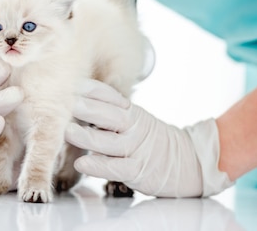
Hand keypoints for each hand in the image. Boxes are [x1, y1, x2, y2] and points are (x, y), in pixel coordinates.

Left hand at [65, 79, 232, 196]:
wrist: (189, 163)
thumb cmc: (152, 141)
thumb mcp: (135, 120)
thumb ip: (110, 114)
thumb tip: (76, 103)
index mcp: (133, 112)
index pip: (111, 97)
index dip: (92, 90)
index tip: (73, 84)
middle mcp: (135, 128)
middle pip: (110, 115)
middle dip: (88, 108)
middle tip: (67, 103)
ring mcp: (137, 149)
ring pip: (111, 142)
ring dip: (88, 136)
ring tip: (68, 131)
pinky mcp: (138, 171)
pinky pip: (116, 168)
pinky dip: (98, 166)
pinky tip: (81, 163)